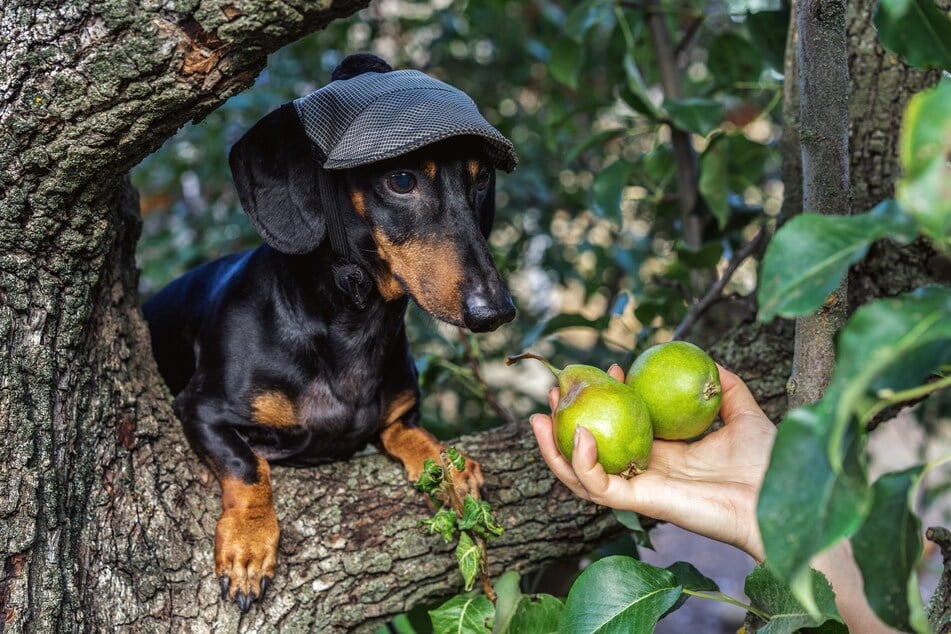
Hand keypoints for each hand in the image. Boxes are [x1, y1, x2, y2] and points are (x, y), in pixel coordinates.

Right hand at [530, 364, 774, 560]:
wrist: (778, 495)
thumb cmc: (766, 463)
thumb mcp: (743, 414)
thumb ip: (727, 389)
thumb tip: (710, 362)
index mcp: (665, 455)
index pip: (621, 428)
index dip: (609, 398)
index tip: (613, 367)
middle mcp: (646, 473)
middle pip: (590, 453)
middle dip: (562, 425)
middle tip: (552, 393)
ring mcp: (640, 489)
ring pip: (580, 476)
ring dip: (553, 449)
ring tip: (539, 418)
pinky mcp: (641, 503)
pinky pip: (598, 486)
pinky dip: (579, 464)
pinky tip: (576, 435)